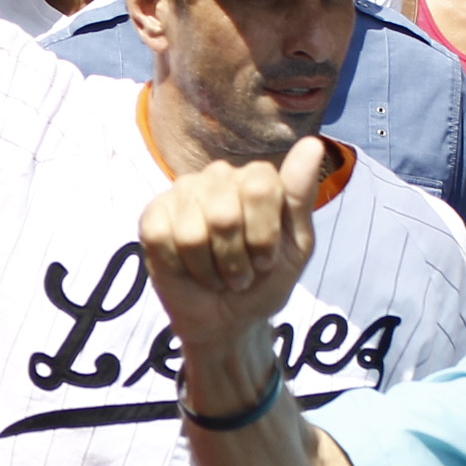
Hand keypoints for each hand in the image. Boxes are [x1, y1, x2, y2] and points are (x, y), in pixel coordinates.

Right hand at [138, 133, 324, 347]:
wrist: (230, 321)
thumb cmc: (263, 281)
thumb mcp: (296, 246)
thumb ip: (300, 196)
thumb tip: (312, 145)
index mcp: (256, 177)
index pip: (260, 187)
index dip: (264, 236)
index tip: (266, 260)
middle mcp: (217, 176)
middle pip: (224, 214)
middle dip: (236, 259)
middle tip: (240, 273)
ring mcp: (182, 193)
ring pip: (193, 233)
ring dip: (210, 269)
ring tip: (217, 274)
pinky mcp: (152, 216)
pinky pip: (163, 239)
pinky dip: (182, 267)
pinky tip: (189, 270)